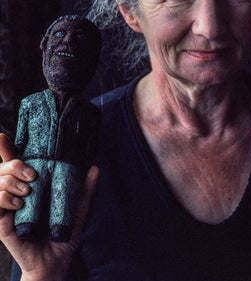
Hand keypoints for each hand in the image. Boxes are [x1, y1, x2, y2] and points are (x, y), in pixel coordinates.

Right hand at [0, 133, 98, 280]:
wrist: (55, 262)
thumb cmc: (63, 236)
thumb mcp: (76, 209)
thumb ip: (84, 189)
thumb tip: (94, 167)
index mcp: (29, 189)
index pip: (14, 165)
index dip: (6, 149)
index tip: (3, 136)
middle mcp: (14, 196)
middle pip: (3, 168)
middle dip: (14, 164)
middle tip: (33, 173)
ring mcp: (6, 209)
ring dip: (11, 180)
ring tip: (28, 189)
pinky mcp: (1, 223)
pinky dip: (5, 198)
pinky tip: (20, 203)